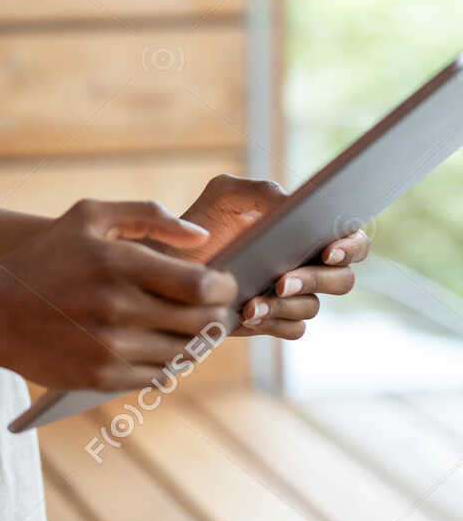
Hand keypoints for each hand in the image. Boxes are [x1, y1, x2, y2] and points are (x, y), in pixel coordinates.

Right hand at [0, 199, 237, 391]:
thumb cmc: (45, 257)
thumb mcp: (88, 216)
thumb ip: (147, 215)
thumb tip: (200, 236)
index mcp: (119, 263)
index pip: (200, 285)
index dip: (223, 287)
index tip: (222, 283)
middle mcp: (118, 308)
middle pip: (200, 323)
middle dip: (215, 315)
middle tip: (214, 308)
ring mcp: (111, 348)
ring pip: (183, 353)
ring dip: (193, 341)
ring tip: (185, 325)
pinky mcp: (102, 379)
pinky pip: (158, 377)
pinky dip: (167, 363)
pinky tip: (156, 345)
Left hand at [182, 173, 370, 339]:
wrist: (168, 259)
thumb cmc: (202, 220)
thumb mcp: (225, 195)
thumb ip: (260, 192)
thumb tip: (291, 204)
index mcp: (306, 230)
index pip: (351, 238)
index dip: (350, 246)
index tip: (327, 251)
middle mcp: (307, 263)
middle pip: (342, 280)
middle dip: (315, 280)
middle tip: (281, 280)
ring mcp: (292, 295)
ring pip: (312, 307)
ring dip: (284, 305)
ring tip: (251, 303)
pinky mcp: (273, 320)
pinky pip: (292, 329)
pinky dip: (273, 323)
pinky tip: (246, 314)